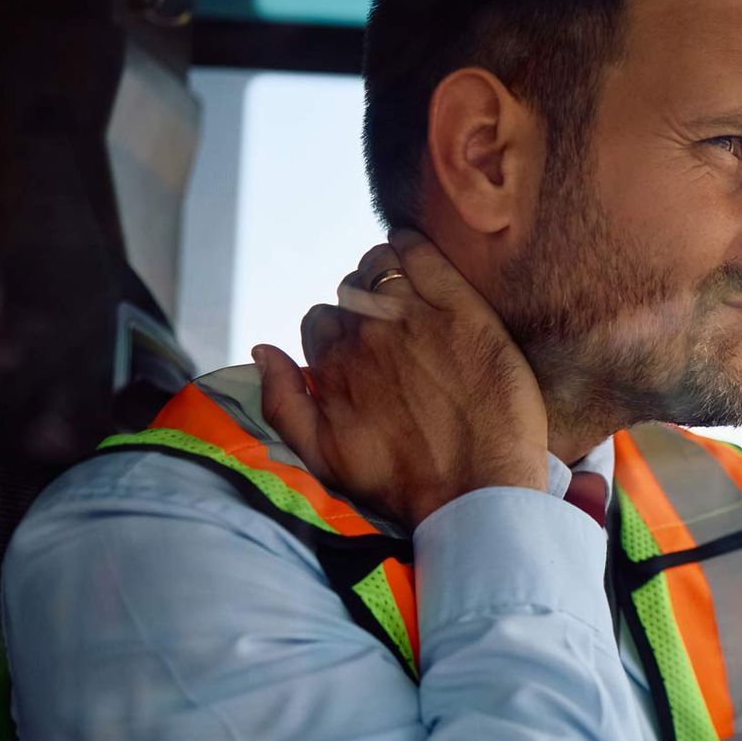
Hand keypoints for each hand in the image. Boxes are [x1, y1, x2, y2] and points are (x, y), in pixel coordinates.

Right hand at [253, 230, 548, 528]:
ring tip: (410, 296)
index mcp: (333, 363)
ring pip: (382, 267)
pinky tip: (422, 259)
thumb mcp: (322, 458)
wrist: (478, 493)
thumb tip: (263, 350)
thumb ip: (283, 402)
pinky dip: (414, 247)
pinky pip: (423, 253)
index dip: (342, 334)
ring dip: (388, 274)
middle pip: (350, 293)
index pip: (320, 322)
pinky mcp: (462, 309)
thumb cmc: (404, 485)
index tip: (367, 350)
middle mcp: (366, 333)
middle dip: (365, 305)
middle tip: (398, 329)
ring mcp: (413, 316)